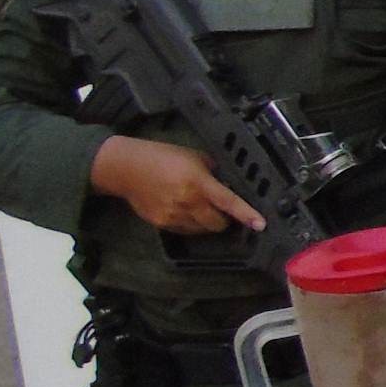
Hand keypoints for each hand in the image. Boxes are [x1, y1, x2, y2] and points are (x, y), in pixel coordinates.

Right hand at [88, 136, 263, 234]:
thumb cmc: (161, 157)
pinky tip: (184, 209)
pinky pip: (186, 230)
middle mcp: (187, 202)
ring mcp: (173, 215)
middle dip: (224, 218)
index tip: (260, 224)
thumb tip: (229, 181)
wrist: (125, 168)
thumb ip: (213, 170)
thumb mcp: (193, 156)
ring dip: (207, 221)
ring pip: (202, 229)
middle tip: (221, 208)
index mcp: (198, 182)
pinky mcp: (162, 223)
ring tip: (199, 206)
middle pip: (217, 223)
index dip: (246, 214)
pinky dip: (191, 224)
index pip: (228, 202)